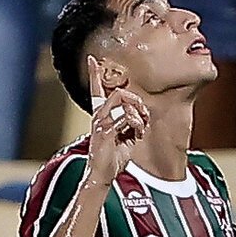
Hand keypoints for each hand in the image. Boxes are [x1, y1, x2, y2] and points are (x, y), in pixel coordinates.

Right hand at [85, 56, 149, 184]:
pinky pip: (123, 116)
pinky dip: (135, 123)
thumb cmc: (113, 159)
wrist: (102, 175)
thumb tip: (142, 118)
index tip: (92, 60)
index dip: (93, 75)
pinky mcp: (104, 130)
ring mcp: (100, 122)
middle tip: (144, 116)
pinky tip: (137, 134)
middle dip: (136, 101)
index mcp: (102, 116)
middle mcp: (98, 116)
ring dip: (137, 113)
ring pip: (122, 101)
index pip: (97, 92)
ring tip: (140, 127)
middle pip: (119, 93)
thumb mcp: (127, 139)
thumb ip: (133, 125)